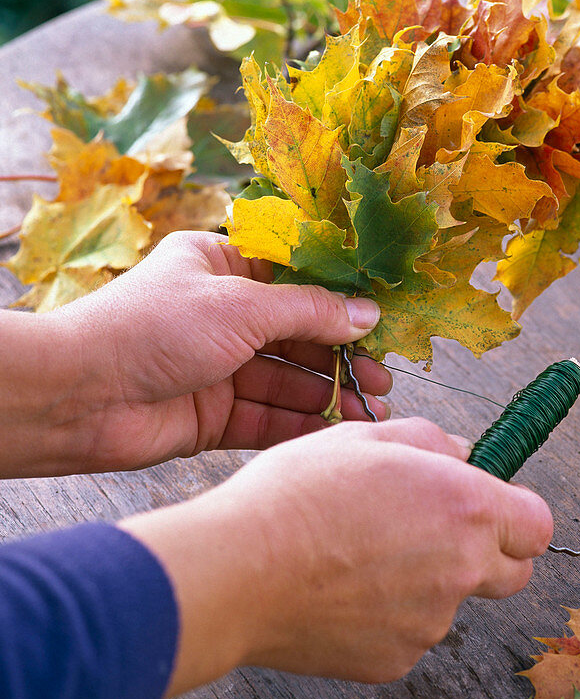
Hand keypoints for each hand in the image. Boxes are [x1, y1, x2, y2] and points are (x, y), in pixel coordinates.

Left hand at [7, 230, 390, 475]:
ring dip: (328, 395)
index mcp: (223, 267)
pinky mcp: (212, 415)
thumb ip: (311, 312)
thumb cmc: (152, 328)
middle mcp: (222, 315)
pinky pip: (267, 418)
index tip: (383, 322)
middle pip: (297, 335)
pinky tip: (336, 431)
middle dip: (341, 357)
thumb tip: (369, 314)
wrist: (78, 397)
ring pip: (286, 381)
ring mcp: (218, 367)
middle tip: (383, 379)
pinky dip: (300, 424)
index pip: (296, 280)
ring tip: (372, 411)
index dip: (340, 302)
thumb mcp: (242, 305)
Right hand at [118, 418, 553, 695]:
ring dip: (430, 580)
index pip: (539, 525)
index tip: (492, 505)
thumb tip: (462, 454)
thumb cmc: (296, 498)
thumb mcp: (368, 438)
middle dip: (490, 553)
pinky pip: (410, 632)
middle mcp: (461, 570)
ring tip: (364, 554)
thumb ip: (433, 441)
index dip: (518, 513)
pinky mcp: (395, 659)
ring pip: (454, 601)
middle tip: (437, 530)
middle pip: (514, 573)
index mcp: (467, 508)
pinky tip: (346, 588)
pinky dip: (391, 614)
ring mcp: (430, 622)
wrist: (236, 572)